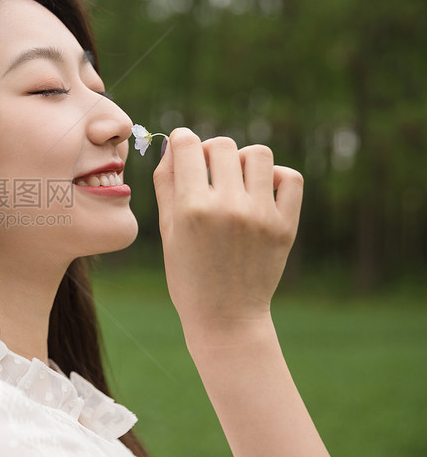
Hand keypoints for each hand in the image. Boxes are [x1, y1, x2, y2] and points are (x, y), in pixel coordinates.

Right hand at [152, 128, 303, 344]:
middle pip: (223, 144)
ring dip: (243, 161)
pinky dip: (276, 177)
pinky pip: (290, 178)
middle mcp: (227, 207)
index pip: (188, 144)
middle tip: (208, 172)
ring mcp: (259, 215)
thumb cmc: (188, 275)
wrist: (225, 317)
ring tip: (236, 181)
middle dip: (211, 151)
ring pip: (258, 154)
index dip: (183, 139)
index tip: (184, 148)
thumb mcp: (168, 231)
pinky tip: (260, 192)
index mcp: (192, 208)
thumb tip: (173, 144)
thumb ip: (166, 184)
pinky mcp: (284, 226)